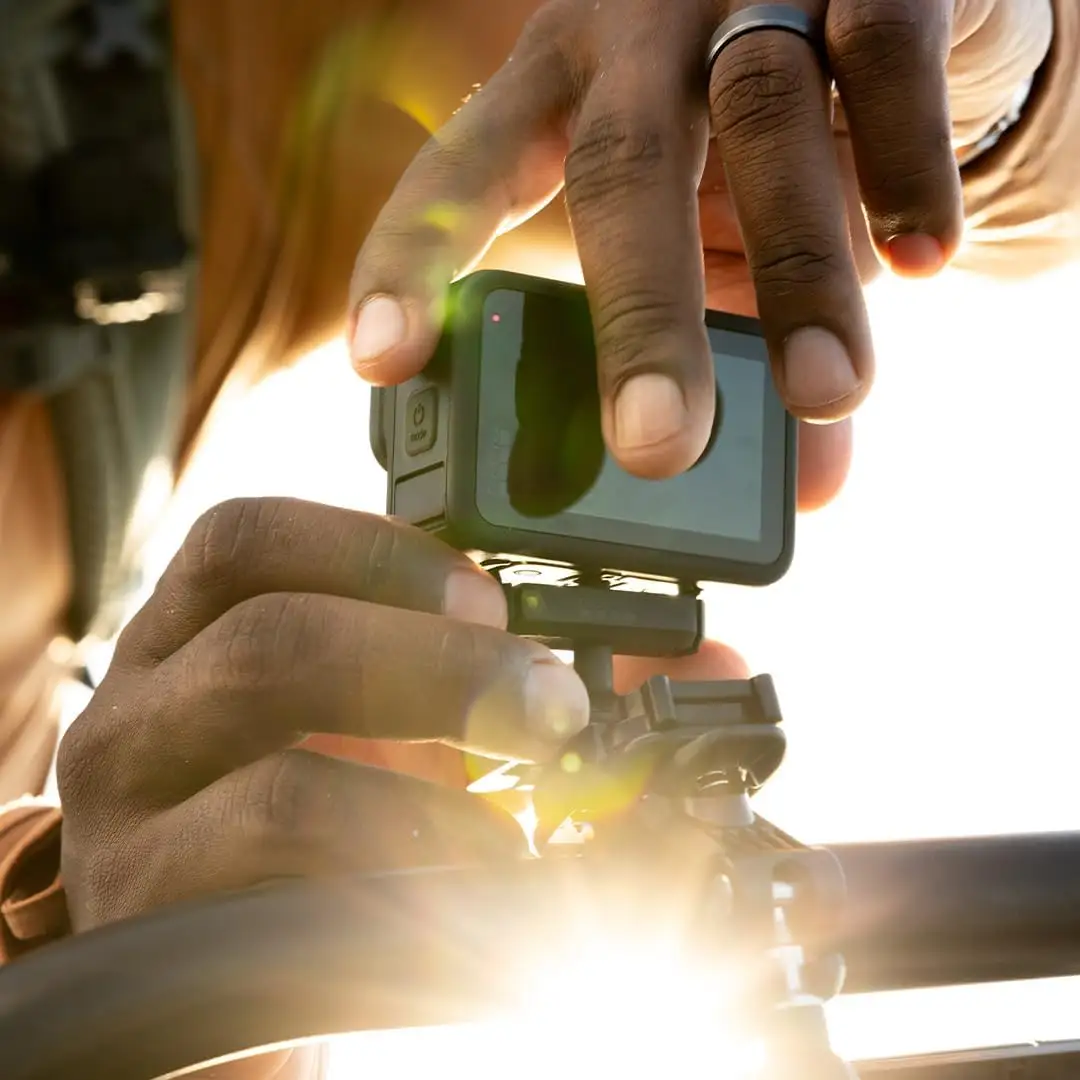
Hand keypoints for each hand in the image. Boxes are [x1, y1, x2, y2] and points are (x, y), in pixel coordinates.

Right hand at [53, 497, 746, 1074]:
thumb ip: (518, 681)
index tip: (489, 598)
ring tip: (520, 831)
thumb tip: (704, 665)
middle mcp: (139, 714)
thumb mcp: (395, 731)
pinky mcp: (148, 932)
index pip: (246, 539)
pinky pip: (290, 915)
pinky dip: (405, 897)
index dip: (375, 549)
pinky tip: (473, 908)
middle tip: (549, 710)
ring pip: (279, 790)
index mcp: (190, 636)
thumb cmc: (316, 826)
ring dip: (435, 806)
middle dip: (438, 671)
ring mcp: (128, 827)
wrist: (218, 974)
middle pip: (271, 645)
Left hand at [348, 0, 1051, 502]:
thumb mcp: (726, 240)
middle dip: (637, 320)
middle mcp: (635, 32)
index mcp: (557, 88)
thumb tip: (807, 489)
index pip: (460, 174)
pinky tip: (921, 259)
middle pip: (616, 170)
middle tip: (654, 451)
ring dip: (796, 274)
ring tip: (823, 394)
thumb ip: (750, 347)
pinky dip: (904, 167)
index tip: (382, 365)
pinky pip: (884, 62)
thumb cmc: (763, 133)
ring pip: (761, 120)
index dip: (412, 264)